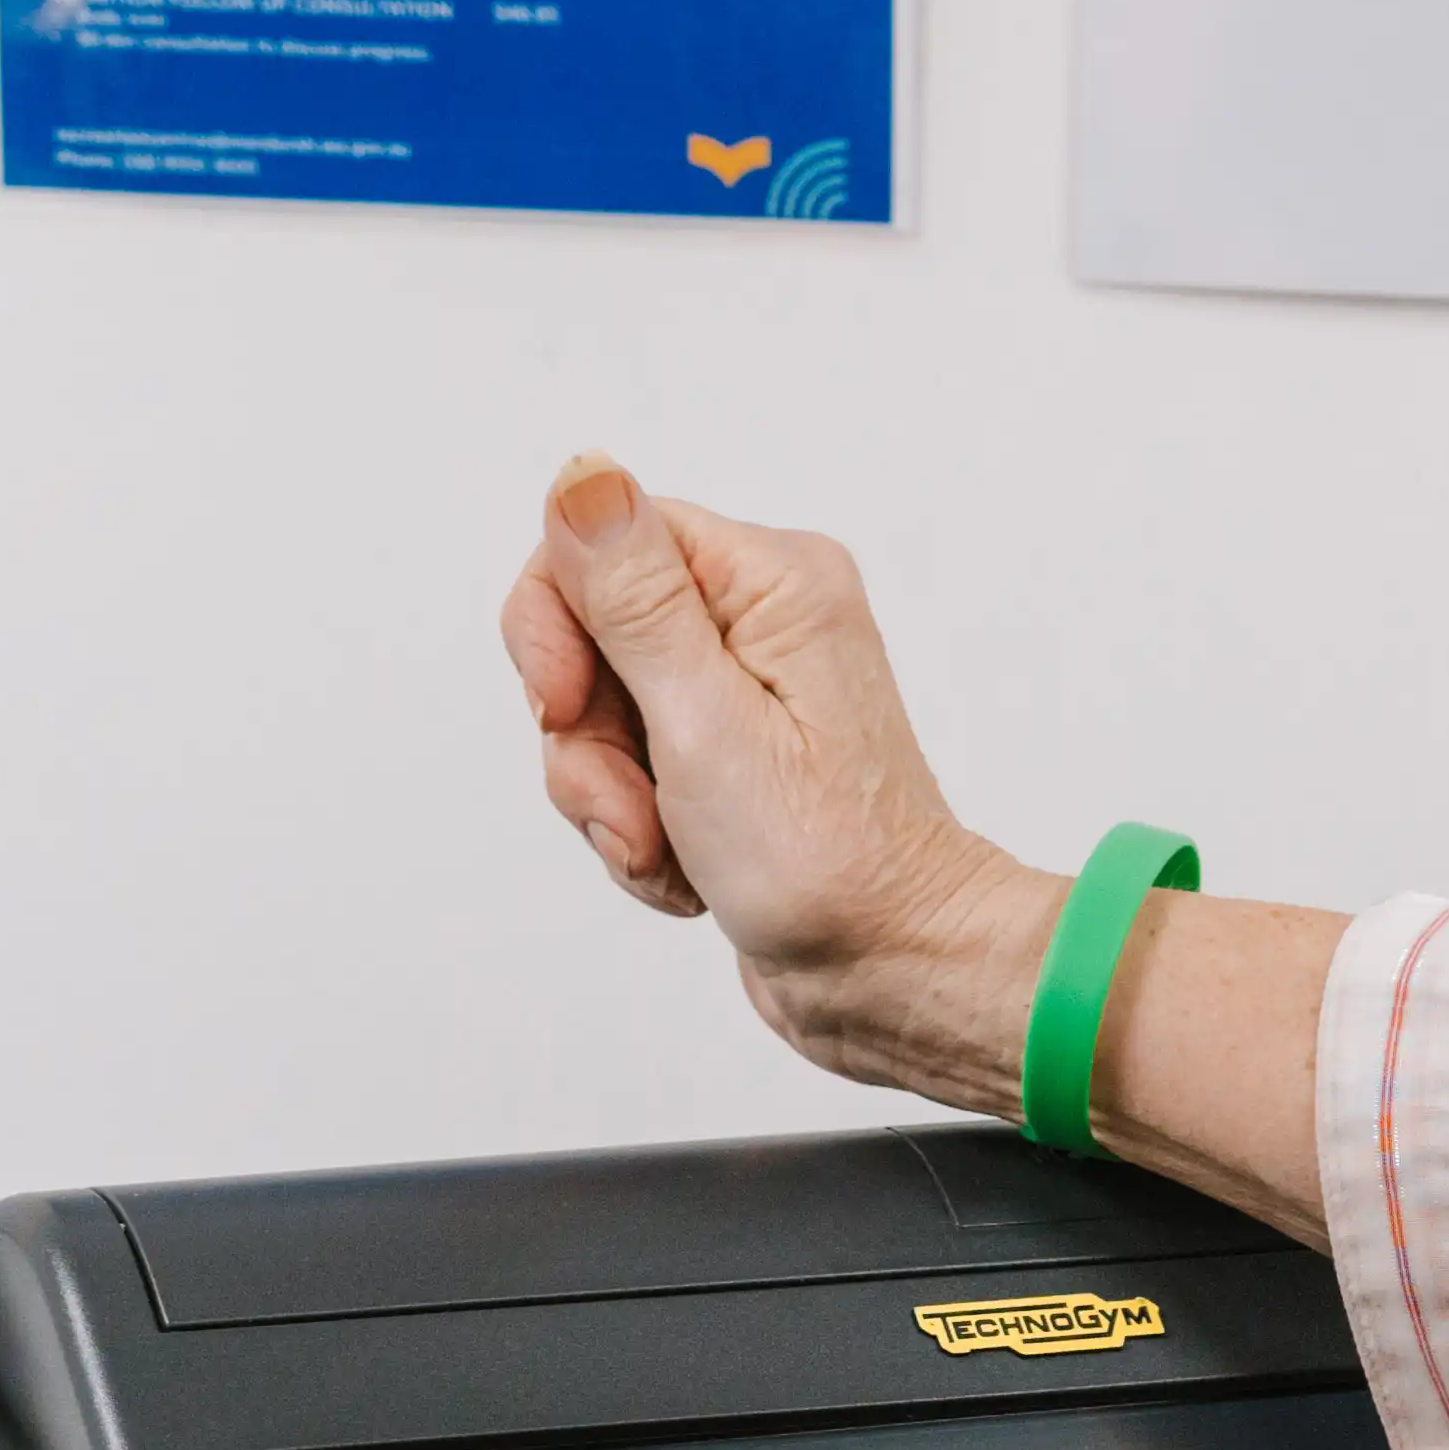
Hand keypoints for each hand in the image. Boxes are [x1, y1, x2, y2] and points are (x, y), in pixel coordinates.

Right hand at [501, 459, 1048, 1109]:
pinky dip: (638, 830)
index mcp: (772, 580)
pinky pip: (628, 767)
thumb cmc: (826, 866)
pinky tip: (688, 870)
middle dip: (585, 738)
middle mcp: (762, 617)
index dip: (557, 628)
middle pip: (588, 633)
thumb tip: (586, 477)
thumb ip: (635, 599)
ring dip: (610, 800)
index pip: (599, 540)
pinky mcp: (730, 752)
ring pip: (597, 713)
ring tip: (669, 850)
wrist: (890, 972)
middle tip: (637, 810)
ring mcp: (744, 688)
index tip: (569, 709)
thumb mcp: (707, 722)